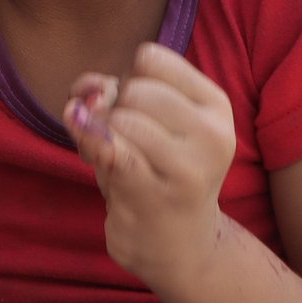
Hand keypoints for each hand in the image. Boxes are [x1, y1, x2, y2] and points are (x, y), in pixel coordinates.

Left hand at [63, 42, 237, 285]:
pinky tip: (95, 157)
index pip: (151, 59)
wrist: (178, 243)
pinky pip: (111, 151)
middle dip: (110, 109)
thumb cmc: (154, 171)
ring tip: (112, 160)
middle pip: (133, 90)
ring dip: (98, 136)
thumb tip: (85, 92)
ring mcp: (188, 168)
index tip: (130, 106)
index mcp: (215, 105)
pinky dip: (92, 145)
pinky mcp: (156, 195)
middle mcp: (213, 134)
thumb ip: (104, 91)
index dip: (123, 77)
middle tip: (117, 140)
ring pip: (119, 119)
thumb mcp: (141, 121)